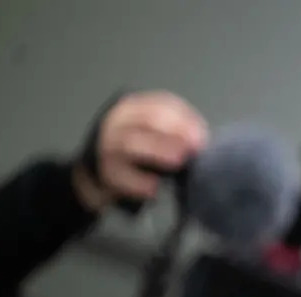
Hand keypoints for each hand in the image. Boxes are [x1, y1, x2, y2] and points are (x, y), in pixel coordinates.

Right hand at [72, 90, 207, 210]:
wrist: (97, 171)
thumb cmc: (135, 148)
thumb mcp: (152, 131)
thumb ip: (175, 130)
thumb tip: (201, 139)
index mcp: (133, 108)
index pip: (160, 105)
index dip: (183, 117)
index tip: (203, 133)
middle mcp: (118, 122)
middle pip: (146, 120)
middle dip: (173, 130)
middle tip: (196, 145)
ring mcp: (108, 146)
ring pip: (131, 144)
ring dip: (157, 151)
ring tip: (179, 161)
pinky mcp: (105, 172)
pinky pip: (120, 176)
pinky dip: (138, 182)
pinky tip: (154, 188)